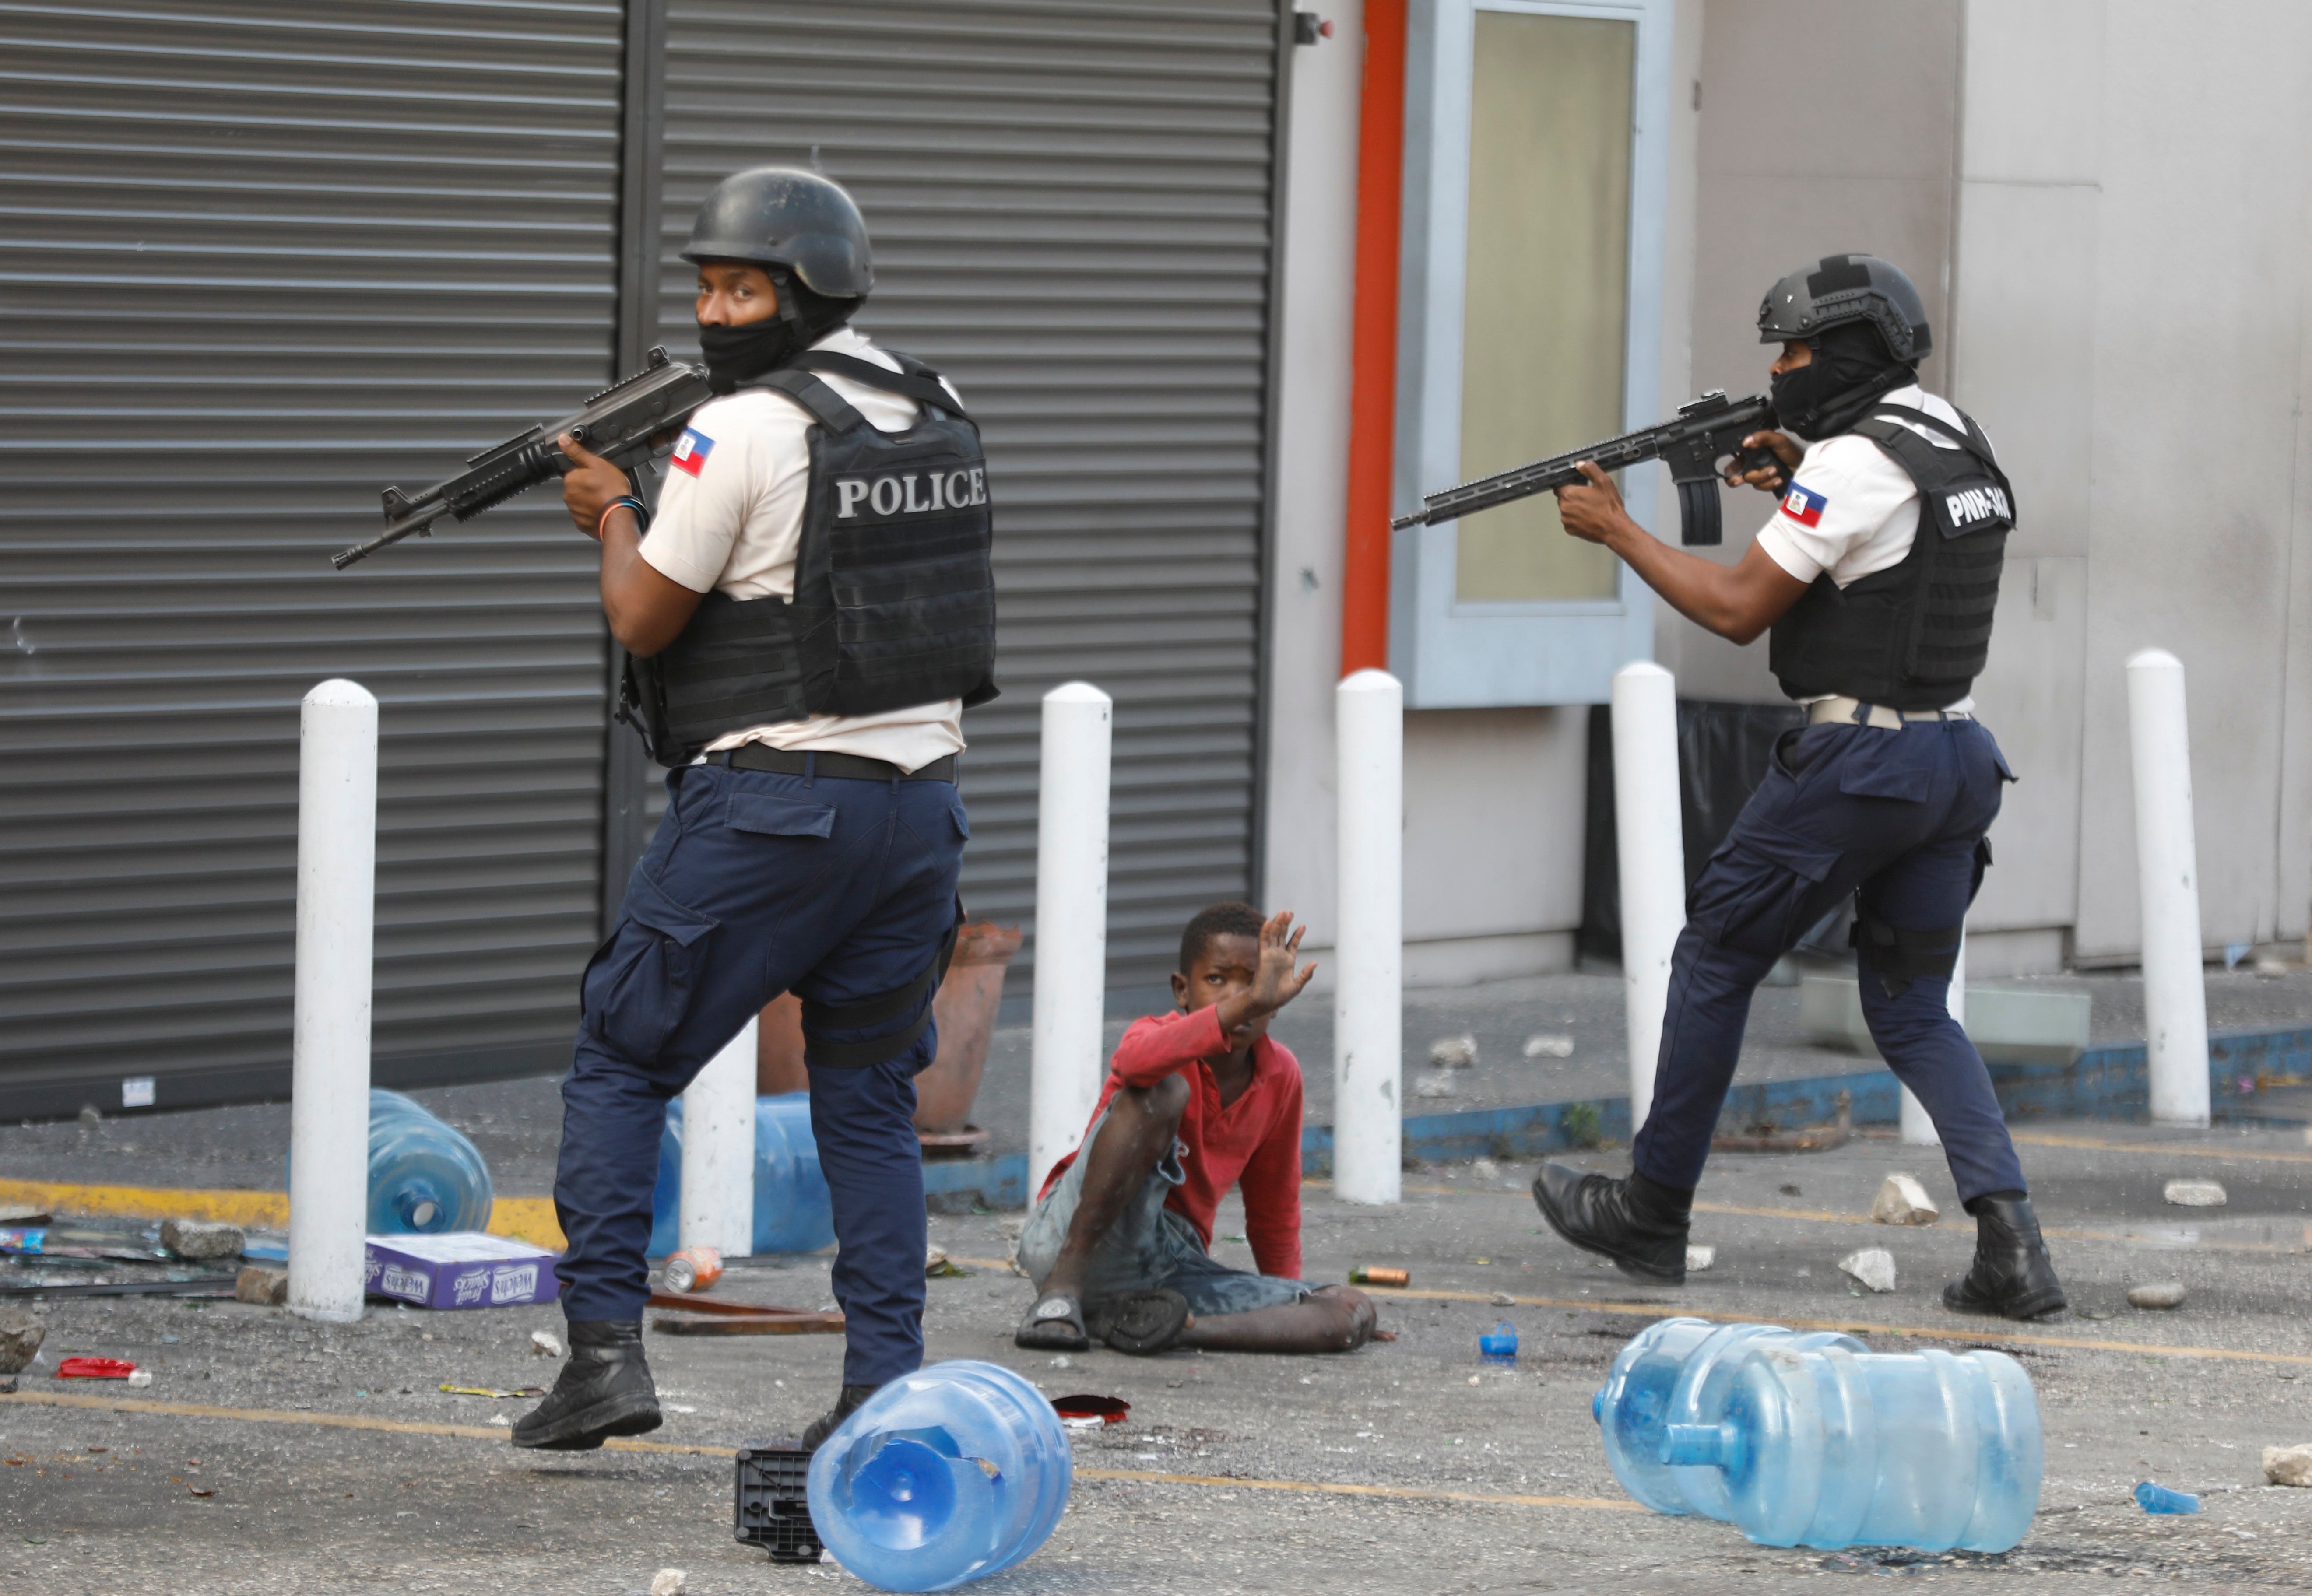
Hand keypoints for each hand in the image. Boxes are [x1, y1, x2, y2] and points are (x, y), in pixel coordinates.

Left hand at [557, 432, 633, 539]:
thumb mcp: (597, 463)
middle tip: (604, 487)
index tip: (598, 475)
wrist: (619, 516)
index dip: (587, 472)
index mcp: (571, 479)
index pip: (575, 472)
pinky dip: (593, 513)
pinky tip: (604, 509)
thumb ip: (578, 452)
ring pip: (582, 502)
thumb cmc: (611, 490)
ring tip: (605, 499)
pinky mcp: (582, 524)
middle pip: (578, 487)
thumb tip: (562, 439)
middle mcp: (568, 496)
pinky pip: (586, 515)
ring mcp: (575, 512)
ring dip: (591, 500)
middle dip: (588, 487)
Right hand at [1224, 910, 1316, 1040]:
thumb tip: (1315, 962)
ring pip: (1273, 935)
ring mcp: (1270, 955)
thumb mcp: (1297, 985)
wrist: (1266, 1003)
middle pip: (1282, 935)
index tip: (1303, 925)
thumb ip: (1306, 974)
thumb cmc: (1279, 997)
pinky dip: (1265, 931)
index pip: (1292, 944)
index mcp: (1287, 961)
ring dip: (1277, 923)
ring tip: (1283, 912)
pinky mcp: (1263, 956)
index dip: (1297, 934)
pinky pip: (1263, 941)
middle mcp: (1278, 956)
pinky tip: (1269, 921)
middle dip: (1285, 924)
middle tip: (1289, 912)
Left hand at [1552, 462, 1626, 543]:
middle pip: (1563, 498)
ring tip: (1590, 508)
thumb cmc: (1609, 507)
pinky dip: (1576, 519)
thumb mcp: (1603, 482)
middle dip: (1573, 496)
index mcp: (1569, 494)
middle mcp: (1564, 508)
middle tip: (1588, 497)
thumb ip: (1590, 469)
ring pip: (1566, 510)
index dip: (1569, 484)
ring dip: (1574, 508)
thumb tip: (1580, 464)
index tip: (1577, 486)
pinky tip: (1588, 517)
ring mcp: (1566, 520)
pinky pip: (1569, 521)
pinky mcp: (1570, 530)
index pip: (1560, 485)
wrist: (1614, 529)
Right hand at [1723, 430, 1800, 494]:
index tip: (1737, 474)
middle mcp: (1752, 465)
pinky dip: (1770, 484)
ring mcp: (1759, 476)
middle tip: (1750, 478)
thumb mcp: (1778, 439)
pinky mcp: (1766, 485)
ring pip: (1752, 482)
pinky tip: (1778, 479)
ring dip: (1764, 477)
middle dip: (1749, 475)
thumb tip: (1747, 441)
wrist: (1803, 466)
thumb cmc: (1791, 451)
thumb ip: (1762, 436)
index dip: (1731, 471)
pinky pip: (1762, 487)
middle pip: (1739, 476)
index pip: (1734, 463)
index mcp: (1751, 453)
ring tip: (1776, 471)